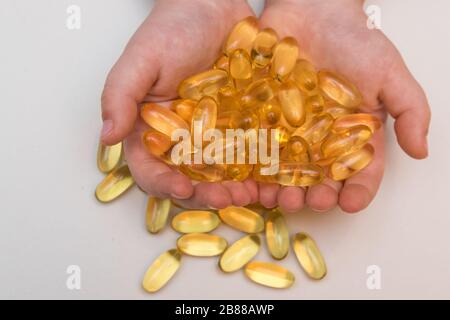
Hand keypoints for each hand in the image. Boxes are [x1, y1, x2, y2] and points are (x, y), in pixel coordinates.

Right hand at [100, 0, 257, 208]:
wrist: (212, 6)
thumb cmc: (172, 28)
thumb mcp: (141, 59)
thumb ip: (120, 95)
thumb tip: (107, 137)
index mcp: (152, 129)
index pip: (150, 168)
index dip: (162, 184)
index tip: (181, 188)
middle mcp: (182, 139)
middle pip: (188, 179)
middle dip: (205, 195)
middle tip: (224, 199)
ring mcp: (214, 135)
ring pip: (221, 174)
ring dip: (233, 189)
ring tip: (249, 193)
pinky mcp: (241, 126)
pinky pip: (249, 153)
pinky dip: (257, 168)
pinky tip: (269, 175)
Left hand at [258, 0, 430, 212]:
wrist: (313, 8)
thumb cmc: (354, 39)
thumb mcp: (389, 73)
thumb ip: (409, 110)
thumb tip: (421, 151)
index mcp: (352, 133)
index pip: (359, 169)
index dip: (358, 190)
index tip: (352, 203)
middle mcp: (319, 137)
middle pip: (318, 177)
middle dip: (315, 195)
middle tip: (312, 203)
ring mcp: (288, 129)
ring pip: (284, 168)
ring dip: (281, 188)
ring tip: (279, 198)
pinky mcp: (261, 116)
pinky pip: (255, 143)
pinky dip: (250, 163)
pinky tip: (249, 178)